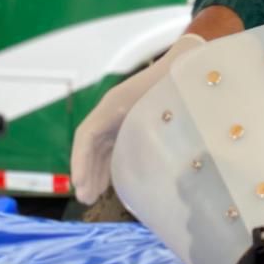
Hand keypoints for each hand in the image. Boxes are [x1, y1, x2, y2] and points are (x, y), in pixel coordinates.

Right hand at [70, 33, 203, 204]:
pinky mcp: (126, 120)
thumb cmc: (174, 84)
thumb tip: (153, 165)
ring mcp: (117, 115)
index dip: (80, 160)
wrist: (184, 64)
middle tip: (84, 199)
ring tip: (91, 197)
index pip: (86, 134)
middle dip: (84, 171)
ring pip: (97, 146)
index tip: (79, 183)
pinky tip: (108, 182)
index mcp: (113, 104)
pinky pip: (109, 144)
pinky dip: (105, 163)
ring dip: (93, 170)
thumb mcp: (161, 106)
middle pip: (89, 143)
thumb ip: (153, 131)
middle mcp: (110, 109)